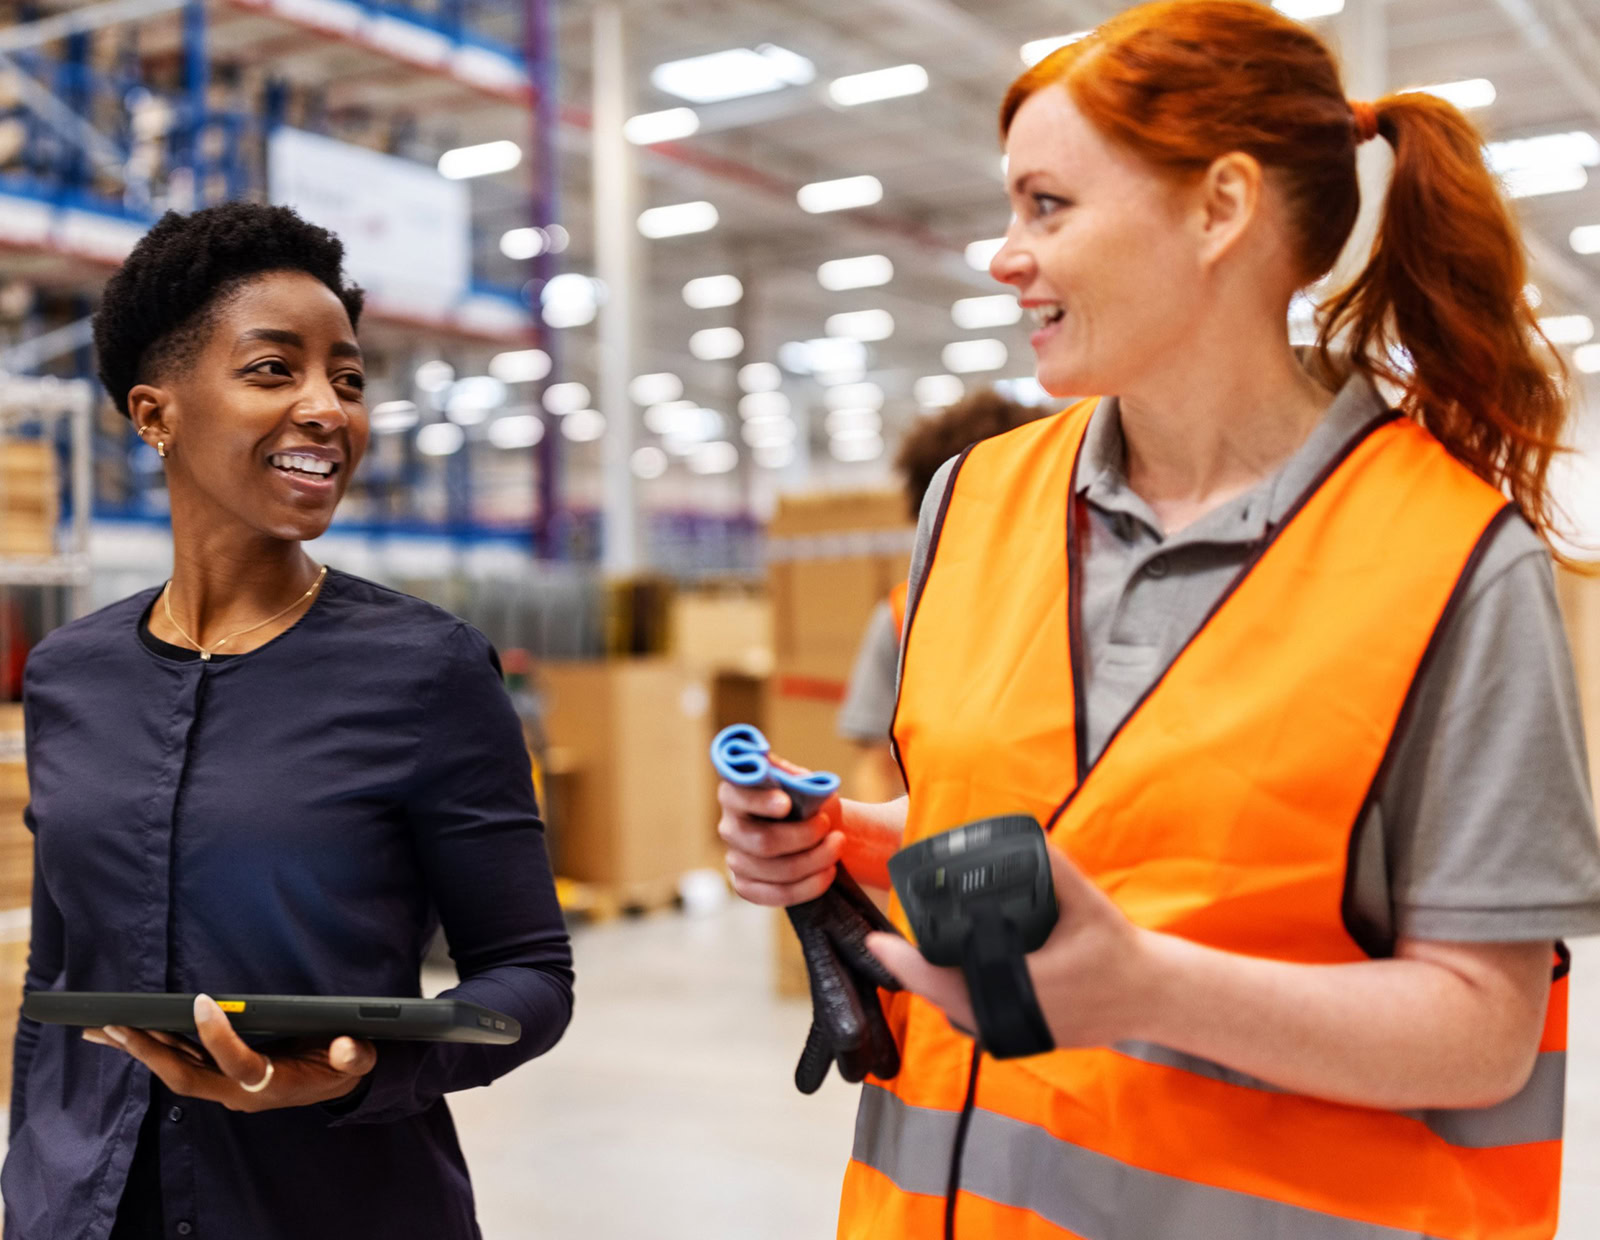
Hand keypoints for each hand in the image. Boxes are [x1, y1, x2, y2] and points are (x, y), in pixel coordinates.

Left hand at [82, 994, 377, 1112]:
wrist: (334, 1086)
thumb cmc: (341, 1066)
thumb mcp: (357, 1059)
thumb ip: (353, 1056)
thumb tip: (345, 1046)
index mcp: (272, 1084)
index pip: (237, 1064)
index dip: (218, 1036)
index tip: (202, 1001)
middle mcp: (240, 1092)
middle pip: (187, 1076)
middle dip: (152, 1052)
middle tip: (120, 1026)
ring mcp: (225, 1087)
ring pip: (176, 1072)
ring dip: (142, 1051)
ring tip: (107, 1029)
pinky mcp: (217, 1078)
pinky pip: (179, 1066)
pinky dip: (153, 1050)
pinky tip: (130, 1035)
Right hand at [718, 756, 844, 905]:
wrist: (816, 829)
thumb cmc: (805, 800)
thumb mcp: (802, 781)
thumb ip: (795, 779)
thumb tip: (796, 782)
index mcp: (734, 793)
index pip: (738, 797)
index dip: (760, 802)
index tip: (787, 804)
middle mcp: (729, 827)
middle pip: (762, 841)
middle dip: (803, 836)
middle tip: (827, 824)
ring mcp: (735, 859)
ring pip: (776, 870)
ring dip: (814, 860)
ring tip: (837, 845)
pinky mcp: (746, 885)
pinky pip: (777, 895)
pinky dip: (808, 886)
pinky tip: (827, 872)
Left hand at [866, 844, 1157, 1049]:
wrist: (1151, 996)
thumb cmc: (1118, 950)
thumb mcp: (1088, 904)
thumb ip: (1057, 870)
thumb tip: (1027, 836)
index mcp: (1020, 987)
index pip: (945, 982)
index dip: (905, 965)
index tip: (877, 943)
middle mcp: (1013, 1018)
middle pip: (941, 1000)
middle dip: (912, 972)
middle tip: (892, 941)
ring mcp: (1018, 1034)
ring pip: (957, 1015)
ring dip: (933, 987)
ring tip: (912, 955)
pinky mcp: (1025, 1038)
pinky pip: (976, 1023)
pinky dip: (957, 1001)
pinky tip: (949, 978)